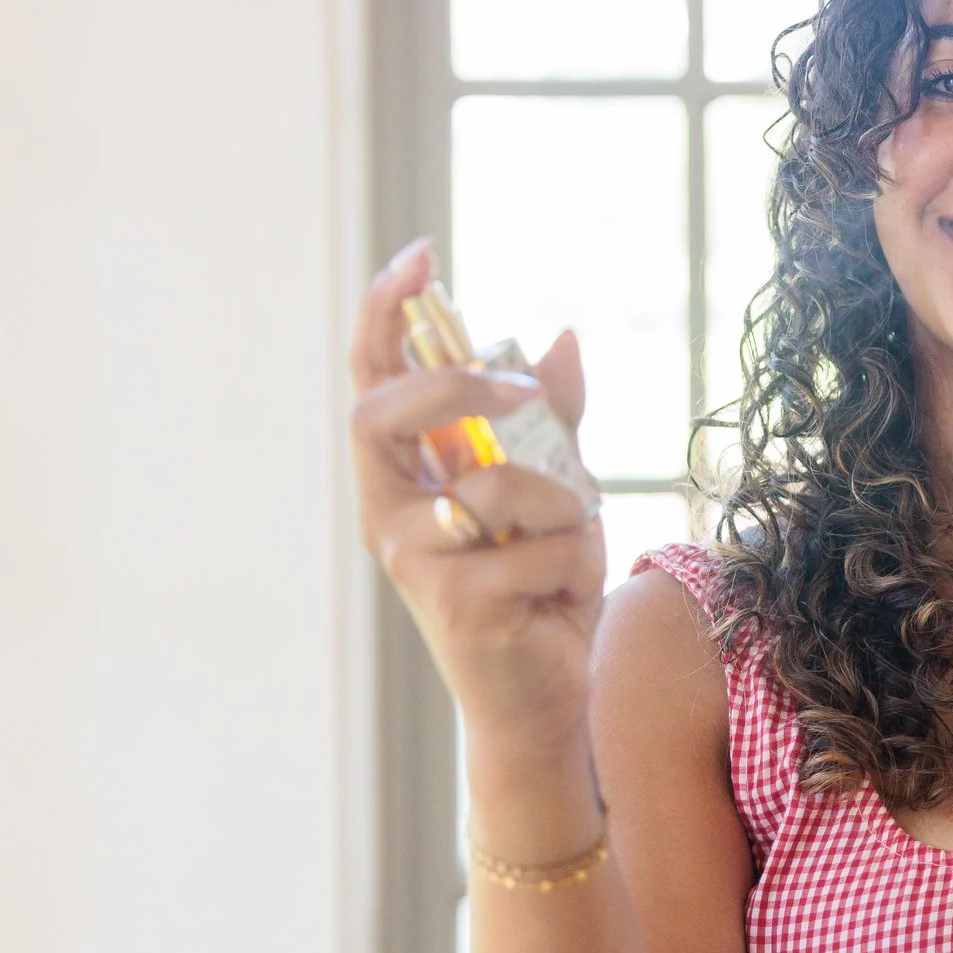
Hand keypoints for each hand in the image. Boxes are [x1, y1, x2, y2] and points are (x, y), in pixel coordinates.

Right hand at [350, 239, 604, 749]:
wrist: (547, 696)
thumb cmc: (540, 588)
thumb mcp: (556, 492)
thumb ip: (555, 422)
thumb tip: (562, 338)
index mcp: (405, 478)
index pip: (374, 381)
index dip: (385, 315)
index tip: (422, 256)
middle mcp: (390, 515)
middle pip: (383, 411)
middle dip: (454, 385)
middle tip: (521, 394)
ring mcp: (415, 562)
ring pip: (497, 484)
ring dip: (564, 506)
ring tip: (568, 549)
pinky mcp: (456, 606)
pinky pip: (542, 546)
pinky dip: (578, 560)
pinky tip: (562, 598)